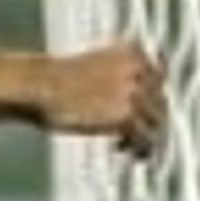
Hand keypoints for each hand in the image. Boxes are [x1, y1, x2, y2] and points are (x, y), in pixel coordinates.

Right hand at [44, 41, 168, 161]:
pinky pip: (145, 138)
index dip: (153, 96)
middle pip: (160, 100)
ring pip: (156, 121)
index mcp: (132, 51)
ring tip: (128, 145)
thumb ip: (118, 75)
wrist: (39, 85)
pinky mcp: (126, 116)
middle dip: (149, 118)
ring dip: (145, 136)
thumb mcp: (95, 64)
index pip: (159, 76)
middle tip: (135, 133)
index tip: (145, 110)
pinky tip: (120, 149)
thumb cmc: (55, 78)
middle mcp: (138, 69)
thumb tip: (130, 97)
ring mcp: (134, 92)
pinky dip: (138, 148)